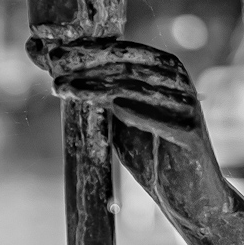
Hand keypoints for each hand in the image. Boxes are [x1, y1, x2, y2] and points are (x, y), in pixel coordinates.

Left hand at [28, 37, 226, 223]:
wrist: (187, 193)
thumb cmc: (151, 152)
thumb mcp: (119, 117)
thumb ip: (99, 93)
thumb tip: (55, 69)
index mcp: (163, 69)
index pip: (121, 52)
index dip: (85, 51)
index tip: (51, 56)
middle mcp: (178, 80)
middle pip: (126, 65)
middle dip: (85, 64)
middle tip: (53, 68)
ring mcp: (187, 105)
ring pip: (136, 89)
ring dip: (96, 87)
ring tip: (65, 89)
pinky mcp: (192, 132)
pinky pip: (161, 120)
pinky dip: (138, 112)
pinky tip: (115, 107)